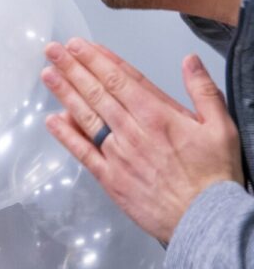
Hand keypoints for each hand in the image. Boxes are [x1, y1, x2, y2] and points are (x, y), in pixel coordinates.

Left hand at [41, 37, 243, 243]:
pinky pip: (83, 153)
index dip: (96, 59)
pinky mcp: (111, 178)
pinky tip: (52, 120)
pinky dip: (66, 136)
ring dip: (65, 93)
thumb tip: (190, 60)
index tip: (79, 45)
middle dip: (72, 68)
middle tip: (53, 50)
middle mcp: (133, 131)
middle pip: (97, 92)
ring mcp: (118, 154)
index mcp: (157, 115)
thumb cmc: (214, 176)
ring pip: (86, 117)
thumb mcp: (221, 128)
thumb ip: (203, 91)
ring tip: (47, 74)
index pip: (119, 79)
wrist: (208, 223)